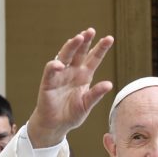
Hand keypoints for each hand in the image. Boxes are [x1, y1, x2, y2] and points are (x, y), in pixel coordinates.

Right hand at [27, 28, 114, 147]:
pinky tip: (60, 64)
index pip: (94, 58)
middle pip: (80, 53)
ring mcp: (60, 75)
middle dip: (85, 41)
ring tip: (78, 38)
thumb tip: (109, 84)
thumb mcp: (86, 105)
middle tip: (90, 31)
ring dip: (71, 47)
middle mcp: (72, 72)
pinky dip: (54, 66)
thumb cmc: (71, 114)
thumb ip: (96, 94)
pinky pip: (50, 71)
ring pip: (65, 56)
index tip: (109, 38)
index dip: (101, 48)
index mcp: (84, 76)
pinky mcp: (48, 82)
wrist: (56, 125)